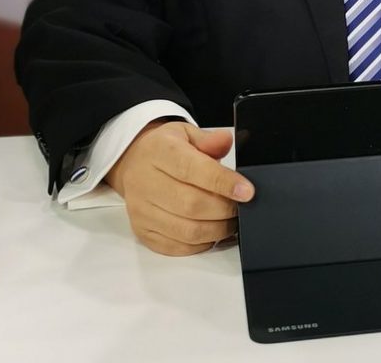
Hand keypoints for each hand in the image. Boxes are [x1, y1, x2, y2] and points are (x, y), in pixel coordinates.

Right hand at [105, 120, 254, 255]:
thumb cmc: (165, 150)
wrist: (134, 164)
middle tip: (241, 207)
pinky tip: (213, 233)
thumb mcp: (187, 134)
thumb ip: (209, 139)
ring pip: (186, 230)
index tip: (247, 191)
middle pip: (191, 204)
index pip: (193, 169)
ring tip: (231, 221)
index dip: (223, 182)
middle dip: (224, 209)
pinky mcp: (142, 231)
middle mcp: (146, 182)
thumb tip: (226, 141)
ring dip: (216, 230)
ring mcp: (142, 210)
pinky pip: (176, 246)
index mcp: (159, 152)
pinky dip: (201, 244)